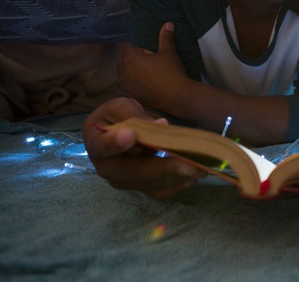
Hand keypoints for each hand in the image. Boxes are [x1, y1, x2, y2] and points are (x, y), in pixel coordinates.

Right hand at [82, 97, 206, 199]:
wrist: (116, 131)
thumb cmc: (117, 117)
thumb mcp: (122, 107)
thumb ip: (134, 116)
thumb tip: (161, 126)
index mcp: (97, 144)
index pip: (103, 146)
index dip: (115, 143)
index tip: (130, 135)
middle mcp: (107, 169)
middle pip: (134, 172)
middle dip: (164, 168)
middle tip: (190, 163)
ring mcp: (124, 182)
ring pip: (151, 184)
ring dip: (177, 178)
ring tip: (201, 168)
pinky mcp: (140, 187)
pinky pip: (160, 192)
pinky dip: (178, 184)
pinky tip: (195, 174)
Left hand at [118, 22, 188, 112]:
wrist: (177, 96)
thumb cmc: (172, 72)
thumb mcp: (169, 53)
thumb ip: (165, 37)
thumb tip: (168, 24)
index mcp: (131, 58)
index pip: (127, 48)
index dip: (138, 50)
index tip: (149, 54)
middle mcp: (124, 71)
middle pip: (124, 61)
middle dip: (133, 61)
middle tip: (150, 64)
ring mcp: (126, 85)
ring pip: (124, 74)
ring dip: (132, 73)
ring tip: (148, 75)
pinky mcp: (130, 95)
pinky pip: (127, 86)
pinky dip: (133, 85)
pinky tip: (145, 86)